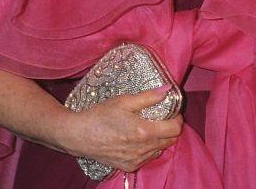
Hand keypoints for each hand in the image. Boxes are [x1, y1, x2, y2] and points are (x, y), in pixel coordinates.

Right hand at [62, 87, 182, 171]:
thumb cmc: (100, 115)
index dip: (177, 118)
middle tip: (161, 117)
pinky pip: (148, 158)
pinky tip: (138, 139)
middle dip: (170, 128)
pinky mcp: (128, 166)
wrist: (78, 136)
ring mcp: (135, 160)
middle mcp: (142, 149)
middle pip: (171, 140)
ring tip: (148, 127)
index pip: (175, 129)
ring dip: (160, 139)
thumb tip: (168, 89)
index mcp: (144, 132)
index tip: (172, 111)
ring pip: (160, 149)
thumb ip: (149, 97)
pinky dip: (149, 149)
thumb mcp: (124, 101)